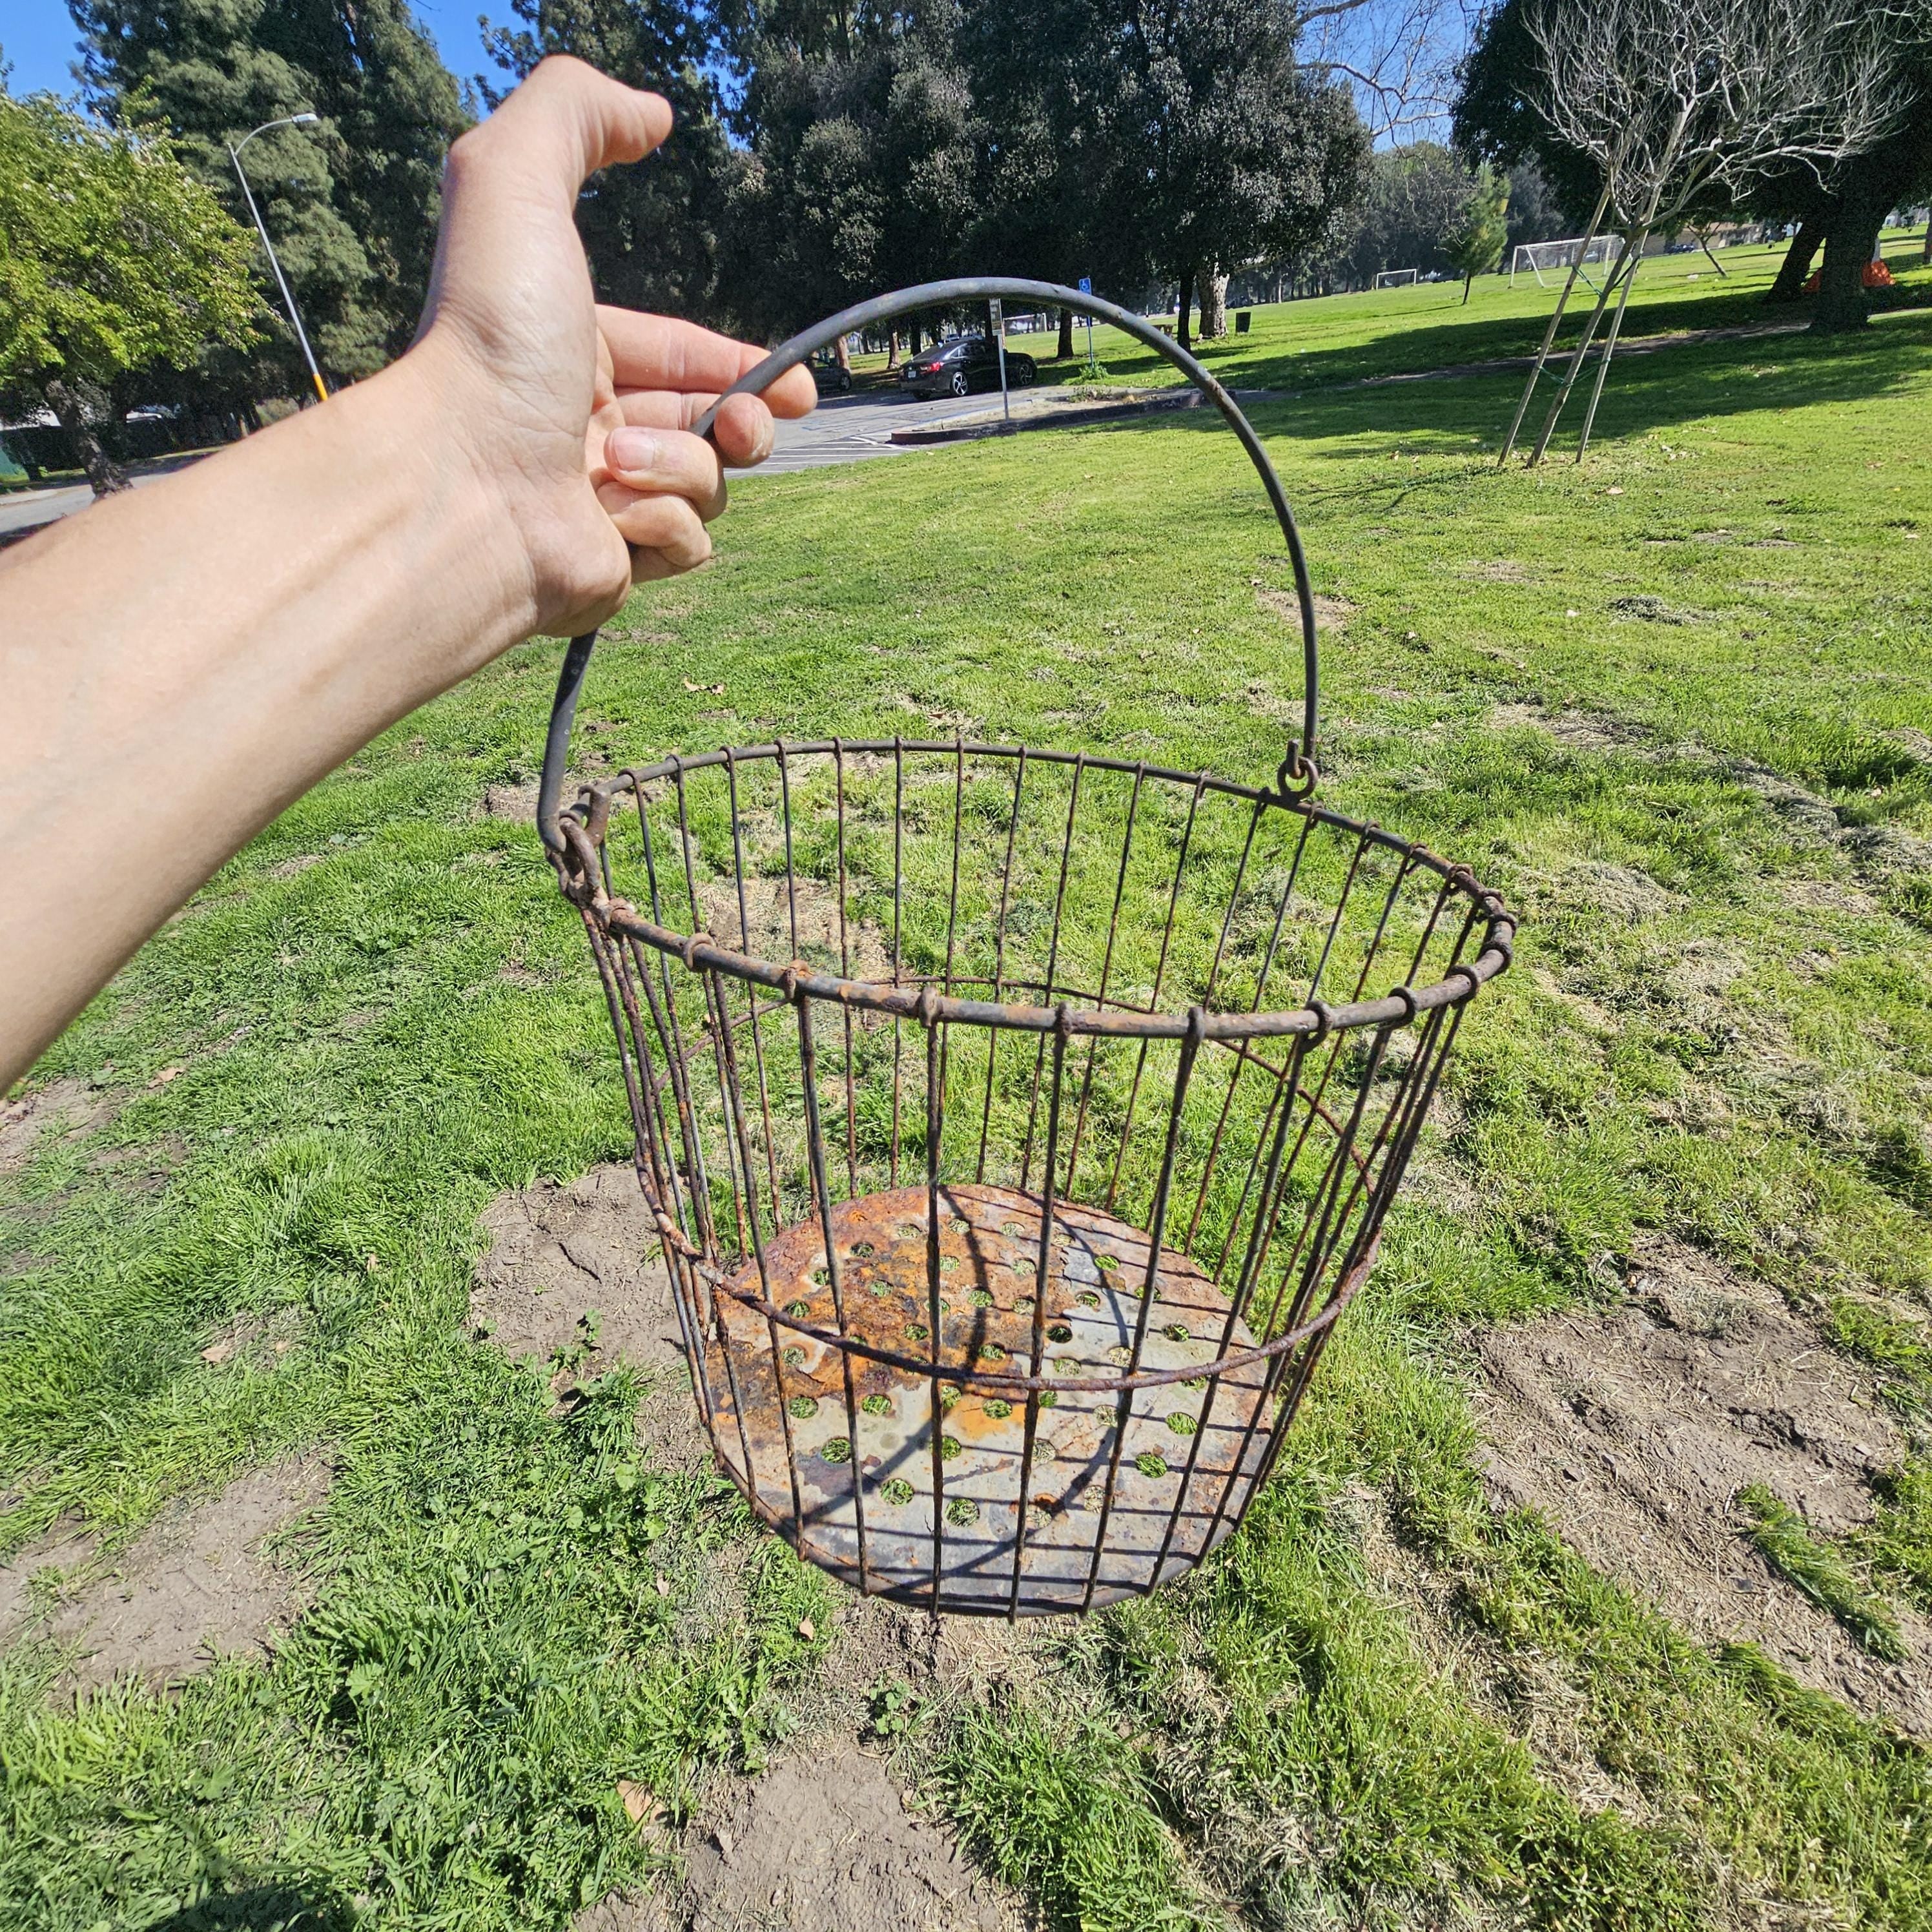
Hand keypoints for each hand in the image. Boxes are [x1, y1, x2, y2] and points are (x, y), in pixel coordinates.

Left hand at [414, 57, 815, 635]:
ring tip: (621, 464)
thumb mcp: (515, 181)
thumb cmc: (487, 341)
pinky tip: (615, 516)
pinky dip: (665, 525)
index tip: (794, 383)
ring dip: (685, 466)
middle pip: (710, 425)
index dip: (740, 364)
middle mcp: (585, 427)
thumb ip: (576, 112)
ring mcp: (601, 501)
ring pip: (707, 484)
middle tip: (755, 423)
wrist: (462, 482)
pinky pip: (687, 544)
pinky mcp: (615, 566)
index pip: (678, 356)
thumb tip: (652, 112)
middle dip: (750, 419)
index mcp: (571, 352)